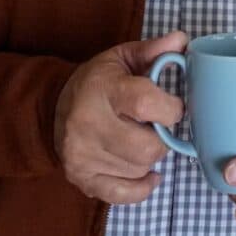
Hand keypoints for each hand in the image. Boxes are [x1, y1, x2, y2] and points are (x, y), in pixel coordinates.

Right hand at [54, 31, 186, 203]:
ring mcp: (82, 156)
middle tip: (158, 126)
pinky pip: (123, 194)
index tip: (174, 106)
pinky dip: (142, 186)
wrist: (53, 105)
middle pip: (148, 146)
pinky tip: (147, 172)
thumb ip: (155, 49)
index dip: (172, 108)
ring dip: (151, 157)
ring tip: (143, 138)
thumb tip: (182, 40)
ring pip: (139, 168)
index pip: (147, 104)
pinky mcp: (81, 178)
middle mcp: (89, 124)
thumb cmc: (99, 80)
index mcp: (103, 89)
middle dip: (164, 137)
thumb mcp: (124, 57)